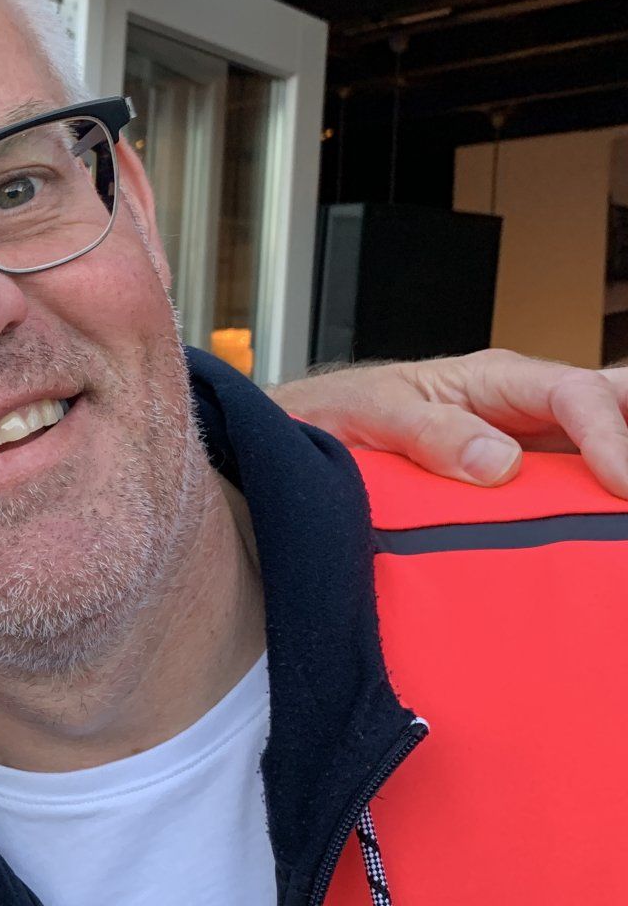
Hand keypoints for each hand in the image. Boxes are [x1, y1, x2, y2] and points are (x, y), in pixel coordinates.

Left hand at [271, 350, 627, 497]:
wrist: (309, 433)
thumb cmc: (337, 413)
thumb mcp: (371, 413)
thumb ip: (429, 431)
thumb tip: (499, 462)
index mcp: (495, 380)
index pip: (576, 395)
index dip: (610, 436)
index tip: (621, 484)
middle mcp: (525, 406)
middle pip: (612, 402)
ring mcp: (531, 442)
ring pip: (604, 435)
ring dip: (619, 463)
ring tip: (622, 513)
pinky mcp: (525, 480)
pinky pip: (576, 484)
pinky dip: (598, 499)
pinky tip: (606, 526)